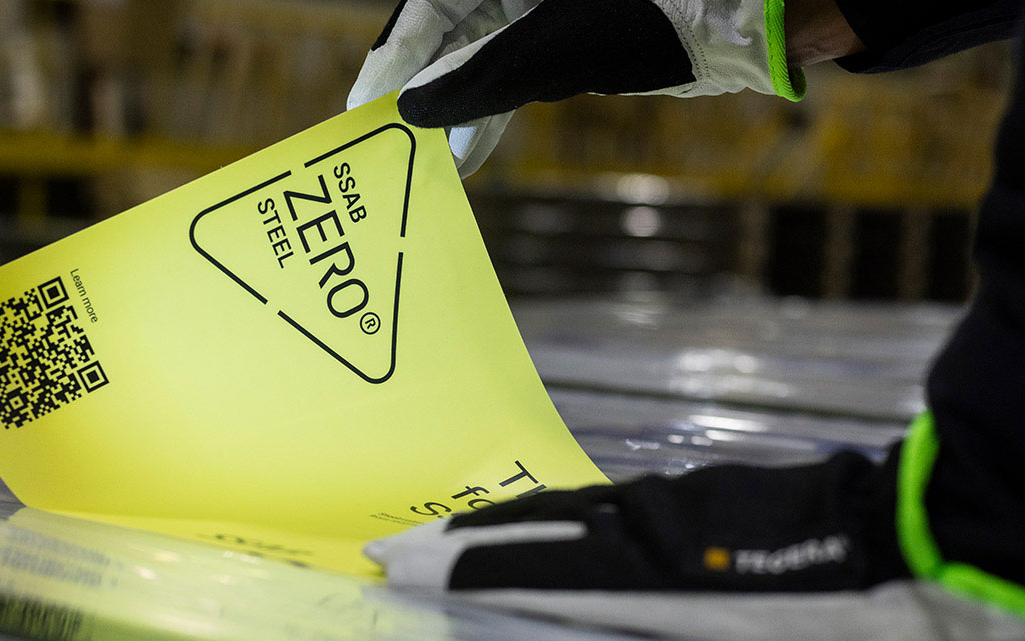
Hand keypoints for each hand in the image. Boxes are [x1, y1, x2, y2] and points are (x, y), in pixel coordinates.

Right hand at [347, 0, 805, 176]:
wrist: (746, 13)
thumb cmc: (652, 15)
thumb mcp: (553, 51)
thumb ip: (476, 80)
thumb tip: (415, 111)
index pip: (426, 7)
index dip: (392, 58)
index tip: (364, 106)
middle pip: (445, 29)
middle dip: (420, 88)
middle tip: (387, 140)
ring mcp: (540, 5)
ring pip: (477, 52)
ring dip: (455, 106)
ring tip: (426, 156)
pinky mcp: (568, 29)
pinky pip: (511, 66)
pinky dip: (492, 106)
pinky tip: (469, 145)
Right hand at [364, 447, 1024, 640]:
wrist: (900, 534)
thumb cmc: (833, 616)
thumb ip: (647, 638)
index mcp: (642, 569)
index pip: (528, 567)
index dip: (460, 572)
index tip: (399, 572)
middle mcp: (637, 526)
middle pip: (530, 529)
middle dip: (455, 544)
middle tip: (393, 550)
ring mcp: (659, 503)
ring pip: (560, 510)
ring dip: (493, 527)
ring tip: (440, 539)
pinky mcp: (685, 493)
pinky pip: (595, 503)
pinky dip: (544, 515)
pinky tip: (535, 523)